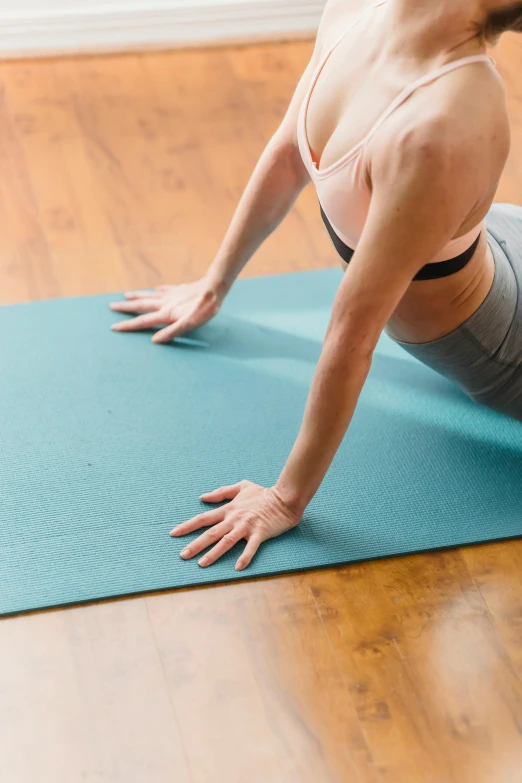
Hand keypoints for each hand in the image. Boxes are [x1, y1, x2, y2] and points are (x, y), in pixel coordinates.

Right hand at [109, 278, 223, 342]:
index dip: (128, 325)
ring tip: (125, 295)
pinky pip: (164, 290)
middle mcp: (165, 303)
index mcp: (166, 314)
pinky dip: (157, 291)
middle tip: (111, 306)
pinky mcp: (180, 290)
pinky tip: (155, 289)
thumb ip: (172, 332)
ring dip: (137, 296)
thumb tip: (154, 341)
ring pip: (149, 296)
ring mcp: (171, 295)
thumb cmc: (204, 310)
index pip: (143, 321)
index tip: (114, 327)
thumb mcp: (190, 324)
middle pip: (141, 305)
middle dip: (125, 307)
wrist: (214, 289)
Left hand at [170, 480, 302, 570]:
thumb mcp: (241, 486)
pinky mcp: (260, 533)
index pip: (203, 519)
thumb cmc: (263, 493)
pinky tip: (237, 568)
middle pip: (211, 533)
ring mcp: (246, 527)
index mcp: (228, 510)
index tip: (173, 533)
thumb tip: (203, 497)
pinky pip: (251, 547)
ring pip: (226, 542)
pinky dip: (244, 557)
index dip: (187, 526)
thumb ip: (221, 492)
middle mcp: (234, 519)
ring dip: (213, 553)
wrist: (284, 498)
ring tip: (201, 564)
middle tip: (182, 555)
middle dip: (195, 544)